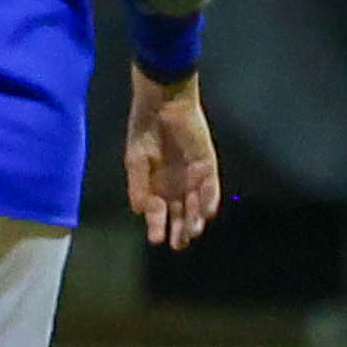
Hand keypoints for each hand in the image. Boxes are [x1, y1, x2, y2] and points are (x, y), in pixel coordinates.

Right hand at [123, 67, 222, 250]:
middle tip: (178, 244)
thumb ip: (138, 185)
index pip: (158, 211)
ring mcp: (193, 175)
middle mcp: (176, 183)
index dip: (157, 225)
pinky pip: (211, 187)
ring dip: (195, 219)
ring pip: (197, 204)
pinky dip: (209, 200)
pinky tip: (206, 213)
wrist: (162, 103)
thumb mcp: (135, 159)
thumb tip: (139, 210)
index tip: (156, 238)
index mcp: (156, 184)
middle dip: (180, 229)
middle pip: (180, 213)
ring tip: (191, 232)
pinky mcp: (207, 165)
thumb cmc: (144, 128)